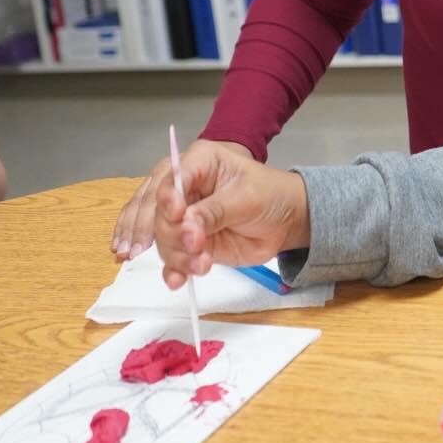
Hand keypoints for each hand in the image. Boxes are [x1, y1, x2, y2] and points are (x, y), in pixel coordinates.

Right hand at [154, 140, 310, 289]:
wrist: (285, 221)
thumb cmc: (271, 194)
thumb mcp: (248, 197)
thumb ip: (215, 210)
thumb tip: (186, 224)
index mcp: (198, 162)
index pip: (170, 178)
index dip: (168, 198)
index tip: (178, 215)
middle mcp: (184, 188)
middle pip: (156, 210)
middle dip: (171, 232)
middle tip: (195, 244)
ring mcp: (183, 218)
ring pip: (161, 237)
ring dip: (177, 255)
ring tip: (203, 264)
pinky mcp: (187, 243)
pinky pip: (170, 258)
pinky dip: (172, 270)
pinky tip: (178, 280)